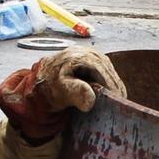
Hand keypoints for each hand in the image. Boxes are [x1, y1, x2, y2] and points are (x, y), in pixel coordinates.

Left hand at [0, 51, 124, 139]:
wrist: (41, 80)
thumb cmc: (50, 86)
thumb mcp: (61, 91)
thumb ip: (76, 93)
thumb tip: (91, 101)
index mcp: (81, 57)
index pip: (104, 73)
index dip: (112, 89)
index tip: (116, 103)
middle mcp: (88, 52)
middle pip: (109, 72)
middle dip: (114, 89)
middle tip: (117, 106)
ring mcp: (92, 54)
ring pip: (110, 72)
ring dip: (112, 87)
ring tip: (114, 102)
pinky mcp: (93, 59)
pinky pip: (106, 72)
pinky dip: (108, 84)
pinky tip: (108, 95)